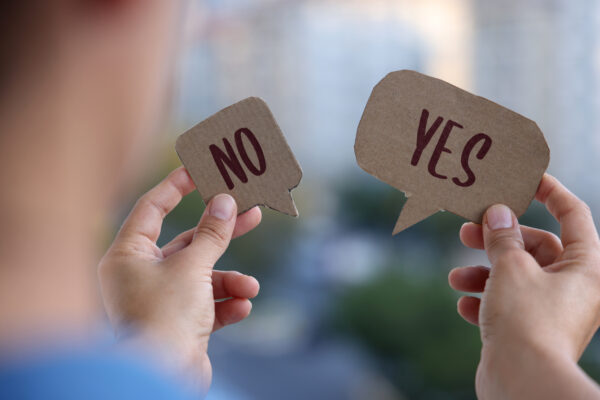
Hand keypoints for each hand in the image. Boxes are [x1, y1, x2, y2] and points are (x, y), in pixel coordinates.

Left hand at [99, 167, 260, 392]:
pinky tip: (241, 308)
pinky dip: (225, 305)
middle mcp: (140, 275)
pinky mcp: (179, 323)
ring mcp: (160, 300)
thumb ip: (212, 233)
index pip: (152, 207)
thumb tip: (225, 201)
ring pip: (202, 276)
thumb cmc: (166, 317)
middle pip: (187, 242)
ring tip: (249, 287)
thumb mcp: (193, 267)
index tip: (202, 169)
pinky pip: (206, 305)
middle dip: (221, 232)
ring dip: (229, 281)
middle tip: (252, 211)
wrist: (163, 378)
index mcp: (128, 255)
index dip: (177, 186)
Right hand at [448, 174, 599, 398]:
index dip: (550, 191)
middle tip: (467, 230)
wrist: (523, 383)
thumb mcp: (511, 267)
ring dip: (483, 273)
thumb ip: (502, 235)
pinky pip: (507, 305)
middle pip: (535, 247)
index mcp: (585, 267)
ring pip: (516, 277)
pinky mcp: (531, 331)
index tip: (524, 178)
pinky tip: (465, 305)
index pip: (573, 214)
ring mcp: (552, 310)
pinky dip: (485, 302)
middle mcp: (574, 287)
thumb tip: (498, 212)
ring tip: (456, 277)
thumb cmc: (526, 322)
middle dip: (497, 239)